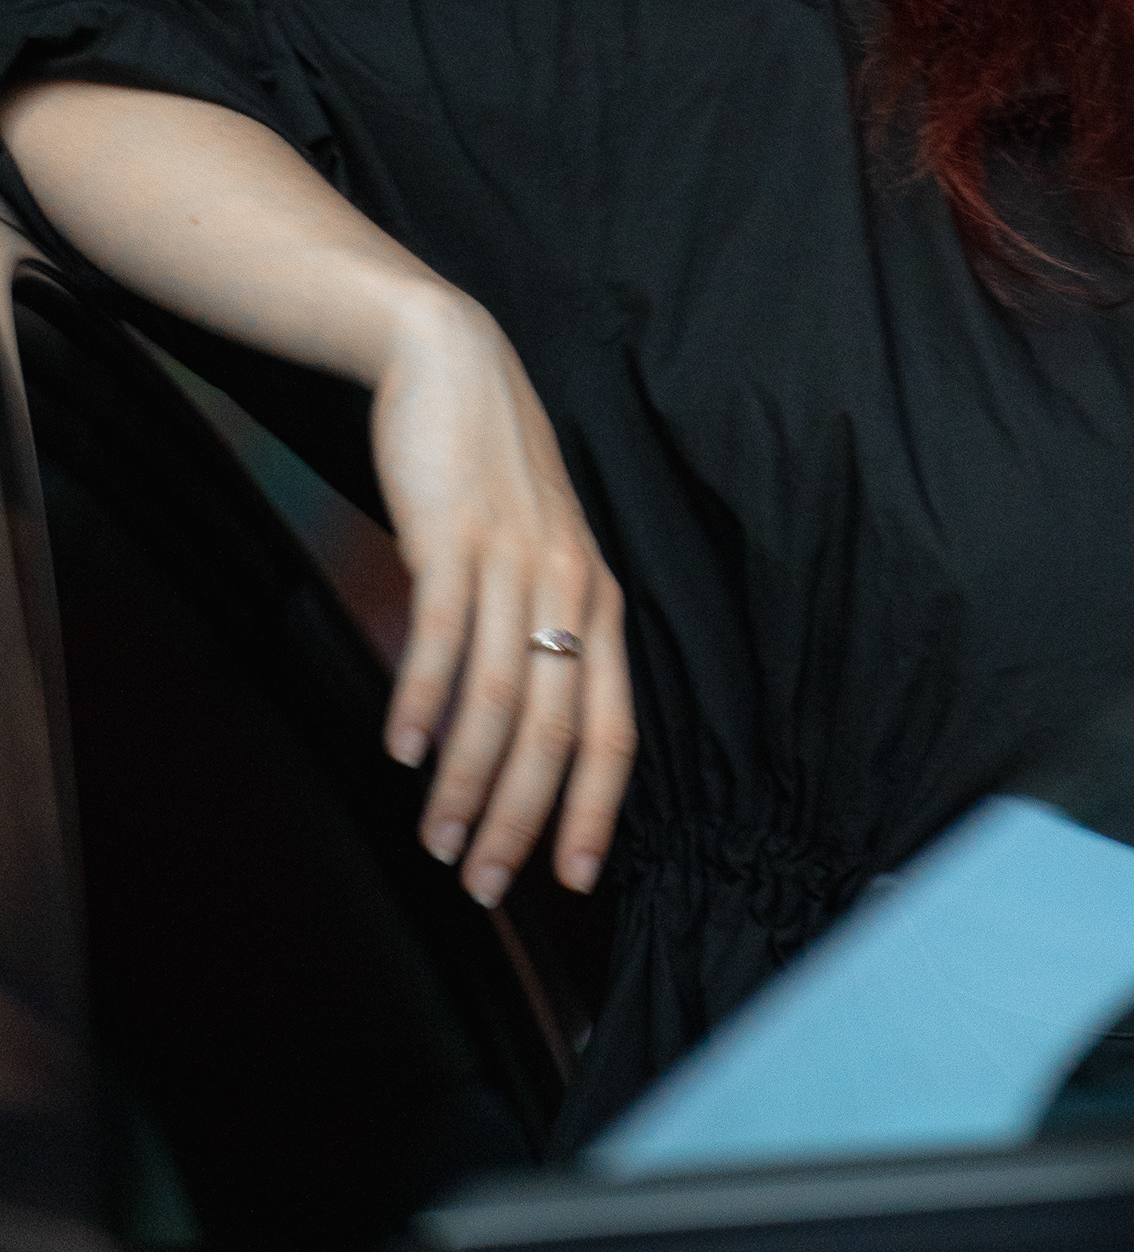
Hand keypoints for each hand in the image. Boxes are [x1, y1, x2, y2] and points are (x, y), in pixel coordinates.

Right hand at [371, 291, 635, 907]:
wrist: (454, 365)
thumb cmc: (491, 475)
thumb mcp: (537, 556)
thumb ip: (534, 636)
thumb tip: (503, 741)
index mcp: (602, 601)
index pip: (615, 729)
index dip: (595, 810)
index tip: (571, 880)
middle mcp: (572, 588)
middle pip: (557, 731)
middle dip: (521, 822)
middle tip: (481, 885)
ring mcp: (515, 562)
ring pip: (501, 700)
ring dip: (465, 783)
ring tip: (434, 838)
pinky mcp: (455, 537)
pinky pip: (445, 638)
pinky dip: (424, 704)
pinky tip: (399, 751)